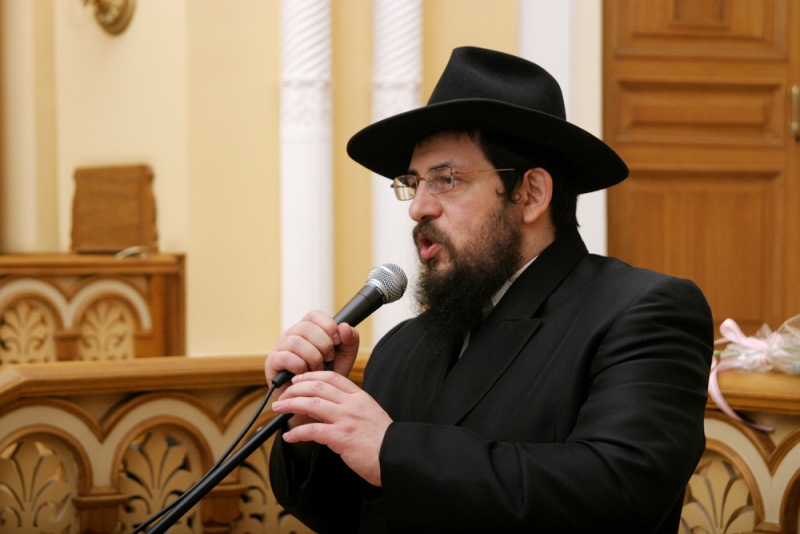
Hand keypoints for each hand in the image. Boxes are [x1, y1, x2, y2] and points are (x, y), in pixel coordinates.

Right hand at [264, 310, 359, 398]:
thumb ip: (350, 340)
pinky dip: (300, 366)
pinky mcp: (272, 362)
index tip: (337, 341)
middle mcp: (292, 334)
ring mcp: (280, 347)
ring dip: (312, 357)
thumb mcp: (344, 357)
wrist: (314, 399)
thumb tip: (344, 326)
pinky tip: (305, 373)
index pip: (314, 315)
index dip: (328, 325)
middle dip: (323, 344)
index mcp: (308, 328)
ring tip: (318, 369)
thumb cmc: (327, 375)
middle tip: (329, 359)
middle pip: (306, 327)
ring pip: (296, 342)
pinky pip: (286, 357)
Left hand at [271, 371, 391, 486]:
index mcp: (360, 397)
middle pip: (318, 387)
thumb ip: (353, 409)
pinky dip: (297, 432)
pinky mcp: (341, 437)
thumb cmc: (384, 441)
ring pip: (312, 403)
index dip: (312, 376)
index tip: (300, 379)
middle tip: (284, 394)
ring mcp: (346, 419)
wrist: (398, 457)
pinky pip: (313, 430)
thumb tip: (334, 409)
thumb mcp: (370, 416)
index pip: (333, 378)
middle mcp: (352, 404)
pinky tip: (288, 436)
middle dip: (296, 388)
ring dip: (291, 404)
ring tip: (278, 409)